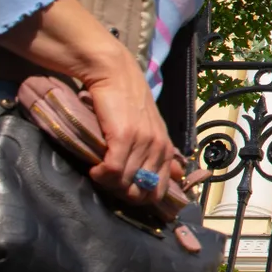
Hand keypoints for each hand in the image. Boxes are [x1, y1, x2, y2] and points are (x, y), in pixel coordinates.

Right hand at [81, 61, 181, 214]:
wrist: (114, 74)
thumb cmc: (127, 102)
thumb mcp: (150, 128)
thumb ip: (159, 152)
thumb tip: (177, 176)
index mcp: (166, 148)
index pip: (159, 190)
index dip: (139, 198)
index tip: (122, 190)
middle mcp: (158, 147)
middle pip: (140, 191)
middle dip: (122, 194)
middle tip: (107, 183)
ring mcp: (143, 142)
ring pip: (125, 183)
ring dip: (108, 184)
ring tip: (99, 172)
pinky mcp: (124, 137)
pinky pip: (113, 170)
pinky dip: (101, 175)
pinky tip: (94, 168)